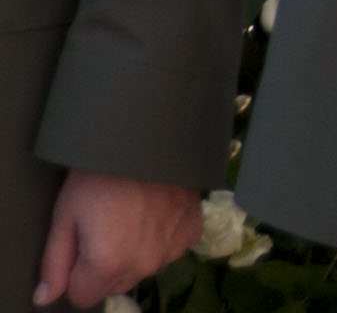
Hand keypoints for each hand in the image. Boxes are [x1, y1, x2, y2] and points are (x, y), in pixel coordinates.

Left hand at [32, 171, 200, 306]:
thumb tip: (46, 297)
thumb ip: (54, 263)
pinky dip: (159, 238)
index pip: (83, 296)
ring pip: (141, 268)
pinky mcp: (192, 232)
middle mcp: (144, 264)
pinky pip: (168, 250)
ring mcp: (172, 249)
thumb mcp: (65, 216)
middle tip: (103, 225)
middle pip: (114, 285)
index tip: (80, 243)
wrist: (150, 138)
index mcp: (108, 264)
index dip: (75, 273)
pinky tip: (153, 211)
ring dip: (132, 253)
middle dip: (103, 266)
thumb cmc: (100, 174)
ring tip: (129, 214)